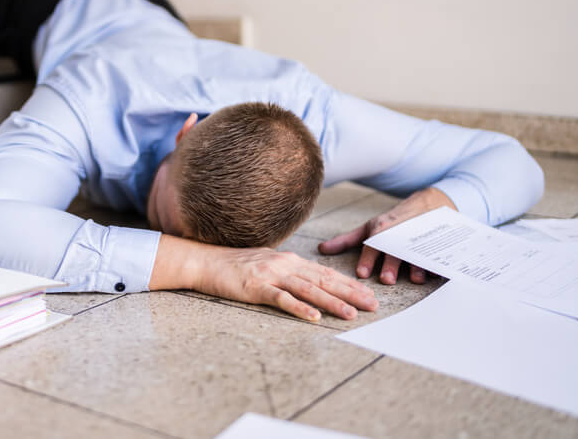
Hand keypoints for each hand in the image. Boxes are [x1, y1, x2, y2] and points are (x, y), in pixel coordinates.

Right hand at [150, 235, 377, 321]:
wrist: (204, 261)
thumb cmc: (234, 265)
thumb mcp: (266, 263)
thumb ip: (287, 271)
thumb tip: (308, 280)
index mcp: (288, 259)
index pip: (324, 273)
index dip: (349, 283)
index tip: (369, 294)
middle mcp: (283, 263)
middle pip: (323, 280)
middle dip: (350, 292)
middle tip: (373, 304)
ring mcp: (270, 274)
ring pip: (308, 289)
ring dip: (332, 302)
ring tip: (351, 314)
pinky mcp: (255, 286)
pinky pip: (281, 299)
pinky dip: (299, 308)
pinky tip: (314, 317)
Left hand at [317, 187, 455, 284]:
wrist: (429, 203)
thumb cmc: (392, 222)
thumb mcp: (369, 228)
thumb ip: (346, 241)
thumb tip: (321, 249)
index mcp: (381, 231)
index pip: (372, 245)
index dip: (366, 259)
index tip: (361, 273)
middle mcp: (399, 234)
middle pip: (394, 249)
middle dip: (390, 264)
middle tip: (387, 279)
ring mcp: (419, 237)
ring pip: (417, 252)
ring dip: (417, 265)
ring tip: (416, 278)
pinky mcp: (437, 241)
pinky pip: (439, 251)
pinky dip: (440, 261)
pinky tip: (440, 271)